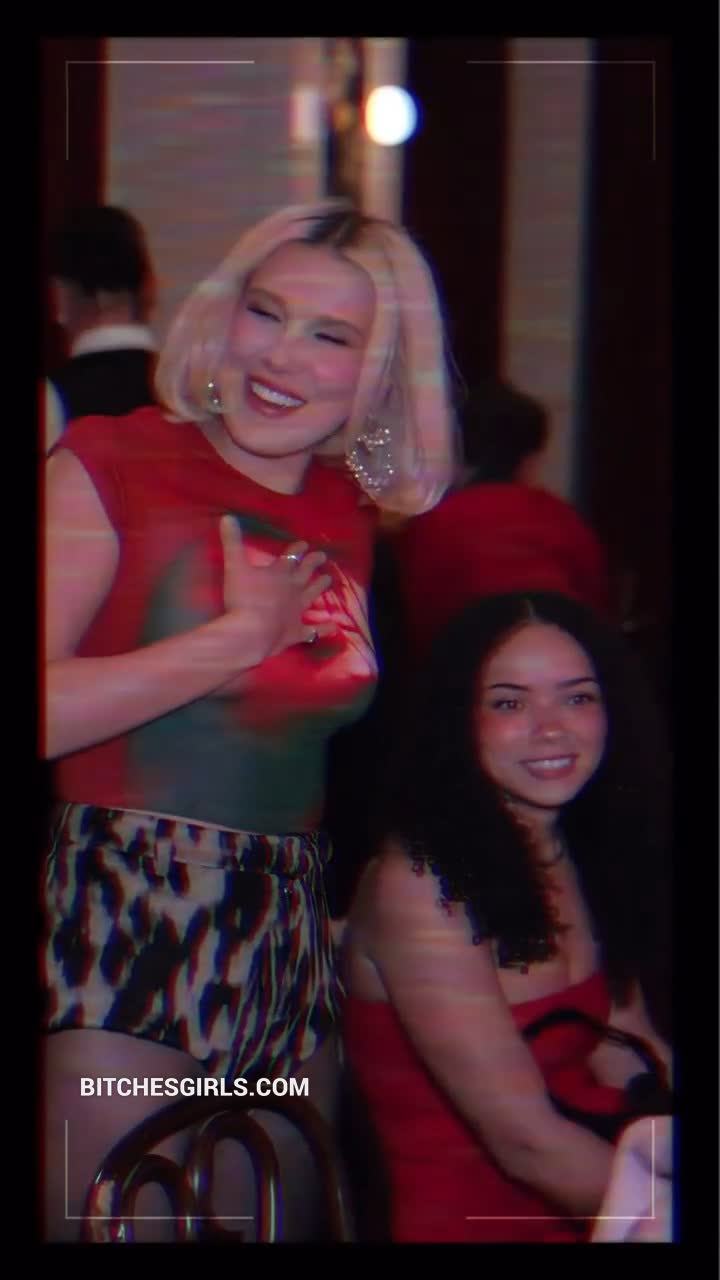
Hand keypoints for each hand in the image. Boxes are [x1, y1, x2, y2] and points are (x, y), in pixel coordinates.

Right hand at [220, 516, 333, 663]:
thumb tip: (227, 516)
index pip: (291, 557)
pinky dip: (324, 628)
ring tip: (329, 580)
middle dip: (313, 563)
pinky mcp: (297, 631)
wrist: (252, 631)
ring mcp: (297, 611)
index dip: (297, 549)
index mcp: (279, 573)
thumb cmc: (244, 598)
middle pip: (306, 573)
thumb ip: (232, 542)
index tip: (304, 544)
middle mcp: (292, 589)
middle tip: (323, 556)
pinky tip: (334, 627)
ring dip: (320, 587)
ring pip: (312, 595)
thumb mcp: (234, 567)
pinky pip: (313, 630)